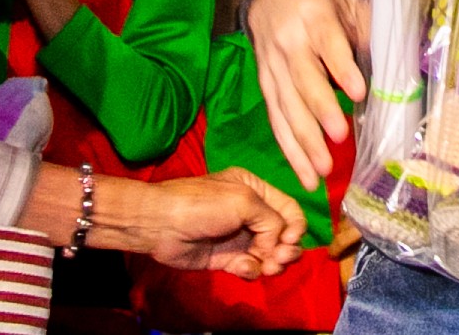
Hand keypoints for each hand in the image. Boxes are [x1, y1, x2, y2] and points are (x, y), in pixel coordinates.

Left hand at [135, 168, 306, 277]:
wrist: (162, 225)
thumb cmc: (202, 204)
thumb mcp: (244, 200)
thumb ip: (272, 220)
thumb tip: (278, 244)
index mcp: (255, 189)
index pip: (289, 209)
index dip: (296, 226)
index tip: (289, 240)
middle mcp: (250, 213)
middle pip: (284, 235)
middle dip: (288, 248)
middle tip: (279, 258)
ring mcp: (239, 237)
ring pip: (271, 255)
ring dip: (274, 263)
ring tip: (267, 266)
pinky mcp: (228, 259)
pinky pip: (251, 268)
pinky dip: (251, 270)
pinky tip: (242, 268)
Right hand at [248, 0, 367, 190]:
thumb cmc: (320, 2)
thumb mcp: (347, 3)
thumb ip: (369, 29)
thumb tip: (399, 62)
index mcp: (314, 17)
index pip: (328, 43)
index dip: (341, 67)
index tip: (358, 91)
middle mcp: (289, 42)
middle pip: (303, 79)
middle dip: (320, 110)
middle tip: (339, 136)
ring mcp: (272, 66)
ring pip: (286, 106)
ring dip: (304, 141)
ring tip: (322, 169)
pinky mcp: (265, 86)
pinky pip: (276, 120)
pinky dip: (290, 150)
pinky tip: (305, 175)